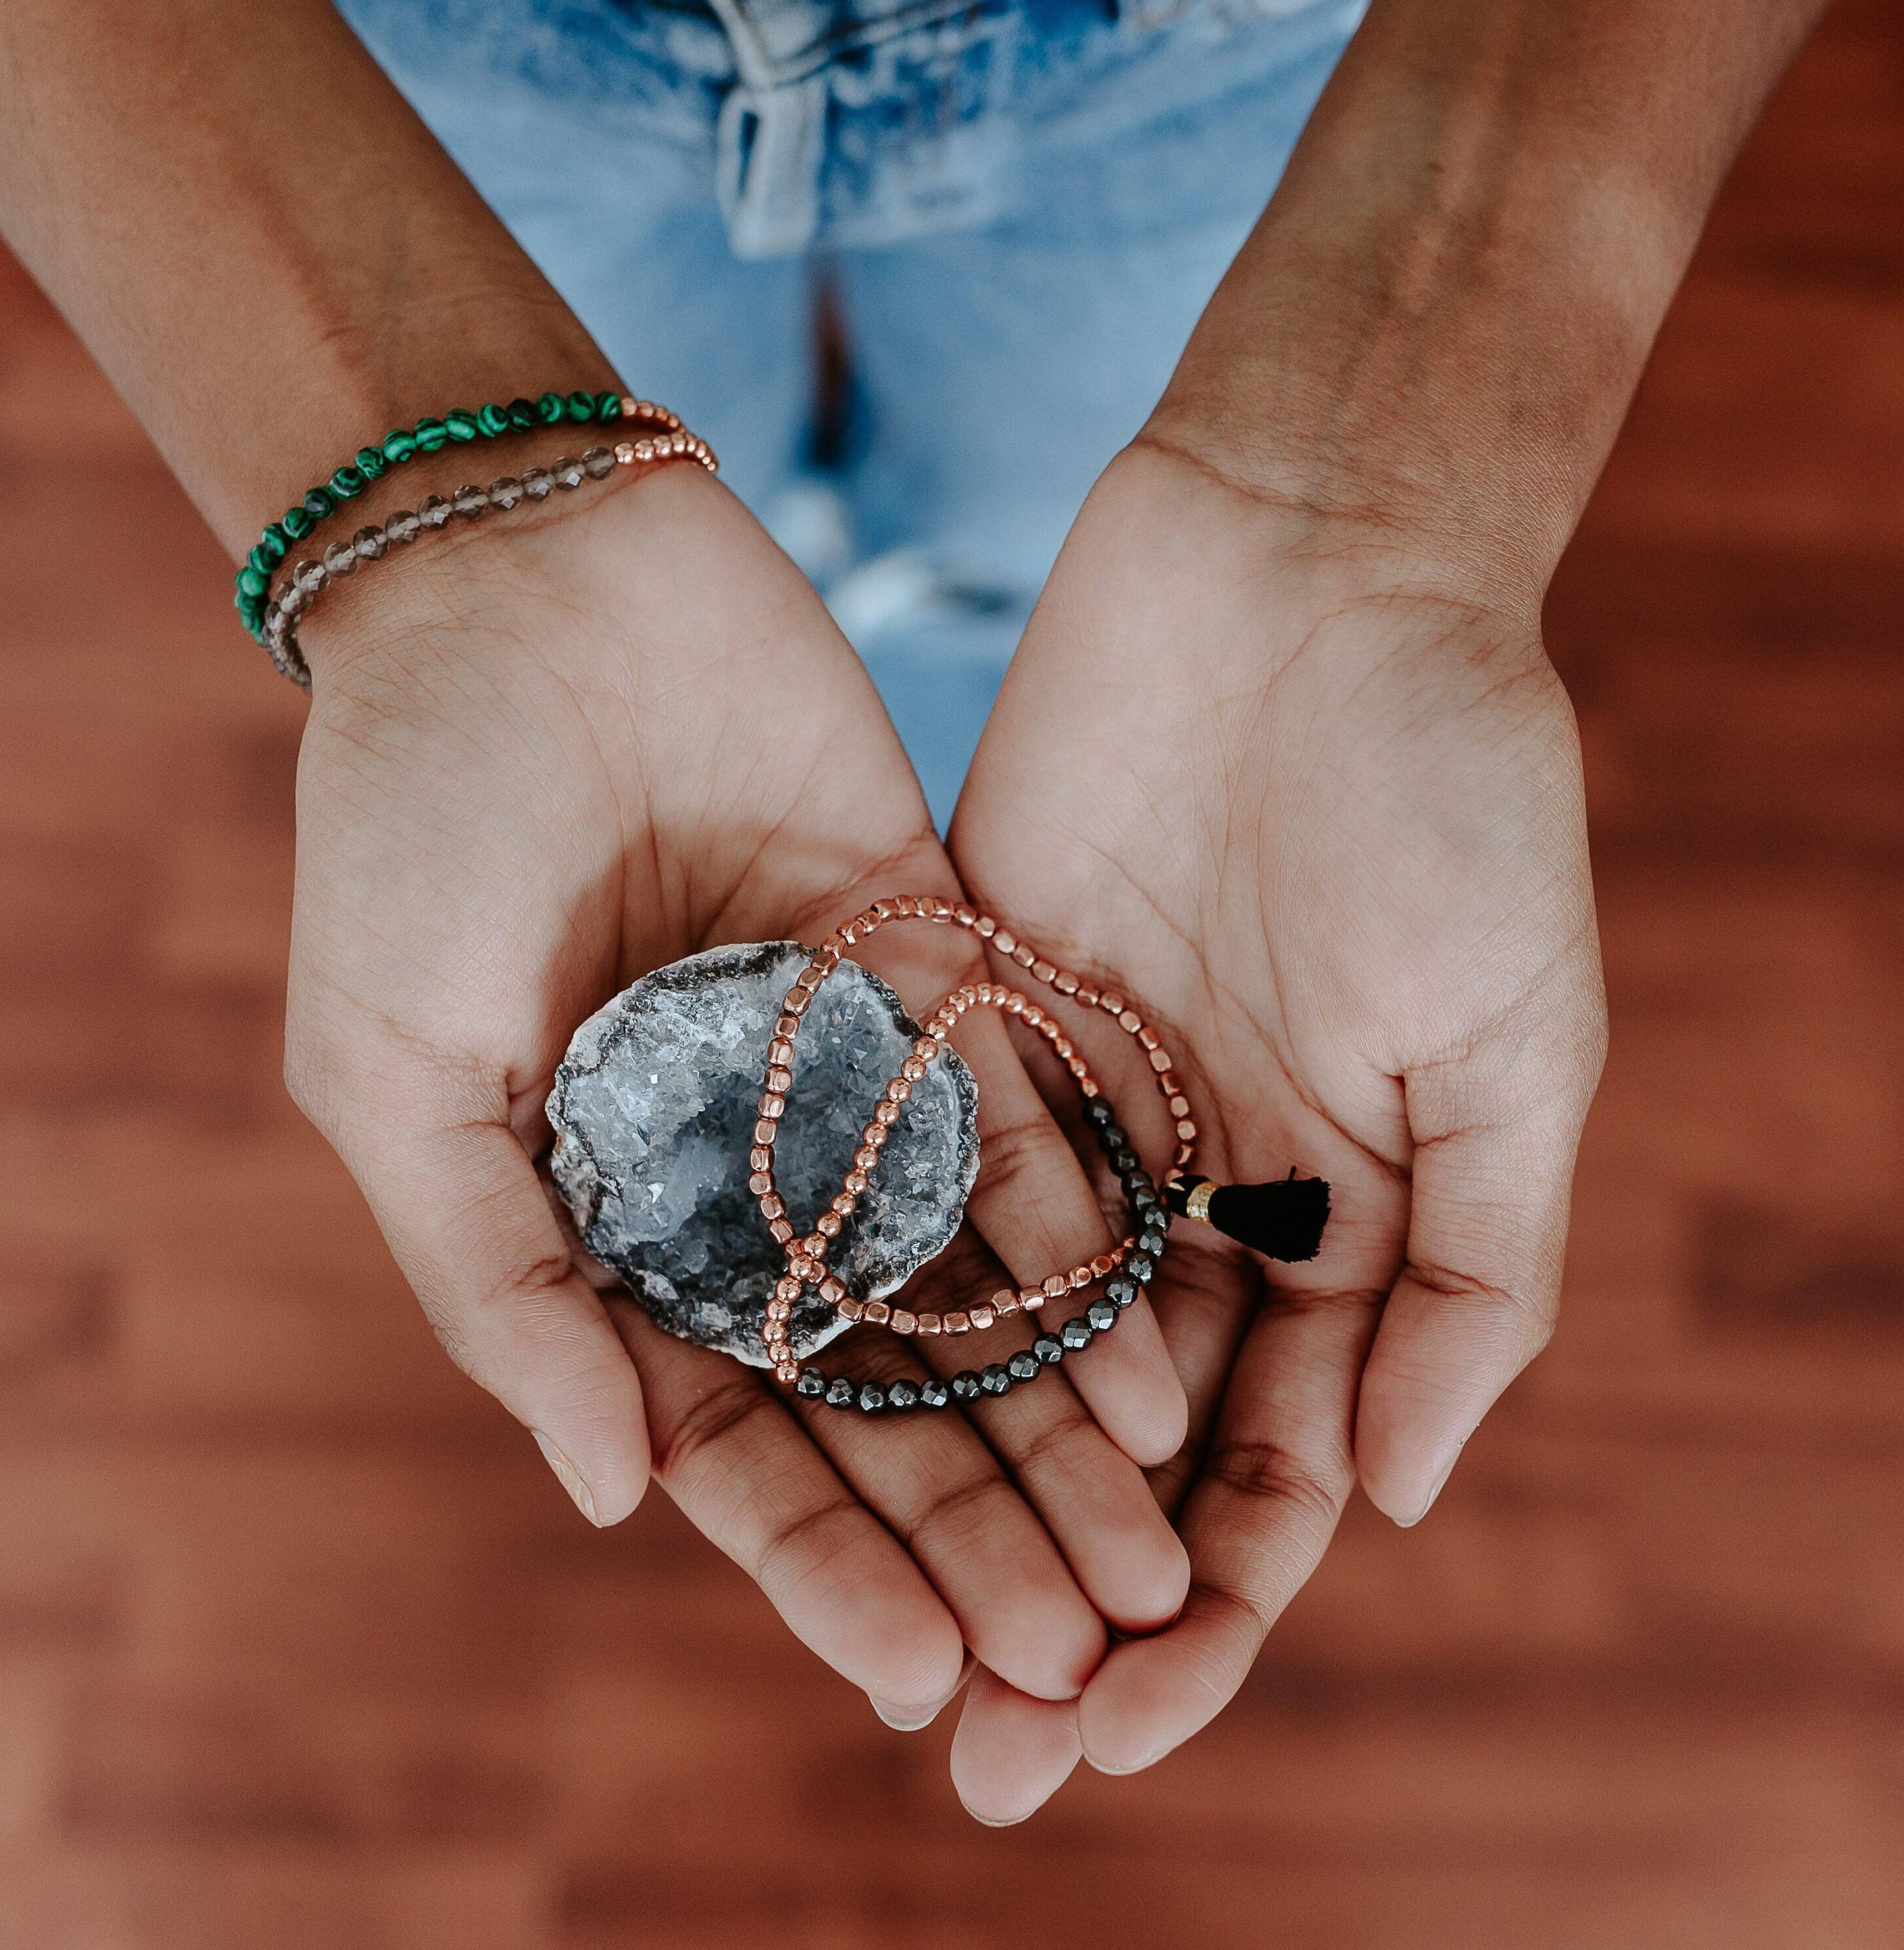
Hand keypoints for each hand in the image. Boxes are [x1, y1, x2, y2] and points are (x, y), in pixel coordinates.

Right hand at [282, 464, 1190, 1738]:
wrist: (524, 580)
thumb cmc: (411, 819)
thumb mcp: (395, 1067)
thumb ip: (497, 1280)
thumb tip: (616, 1500)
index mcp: (603, 1217)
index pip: (726, 1434)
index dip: (822, 1565)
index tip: (925, 1680)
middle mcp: (738, 1168)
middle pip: (874, 1388)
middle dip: (970, 1525)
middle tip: (1083, 1654)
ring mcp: (842, 1075)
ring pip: (965, 1287)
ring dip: (1052, 1423)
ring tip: (1150, 1551)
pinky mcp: (930, 969)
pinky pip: (1017, 1124)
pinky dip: (1078, 1238)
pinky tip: (1156, 1350)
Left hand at [943, 431, 1605, 1813]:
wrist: (1313, 563)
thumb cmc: (1454, 787)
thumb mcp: (1518, 1040)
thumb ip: (1475, 1273)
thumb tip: (1398, 1501)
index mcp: (1341, 1213)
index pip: (1270, 1456)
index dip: (1211, 1598)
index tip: (1133, 1718)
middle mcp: (1198, 1182)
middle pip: (1117, 1433)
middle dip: (1056, 1587)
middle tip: (977, 1756)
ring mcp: (1075, 1100)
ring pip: (1000, 1331)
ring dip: (948, 1484)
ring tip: (874, 1632)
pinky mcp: (967, 1003)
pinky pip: (912, 1169)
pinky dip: (871, 1287)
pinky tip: (801, 1410)